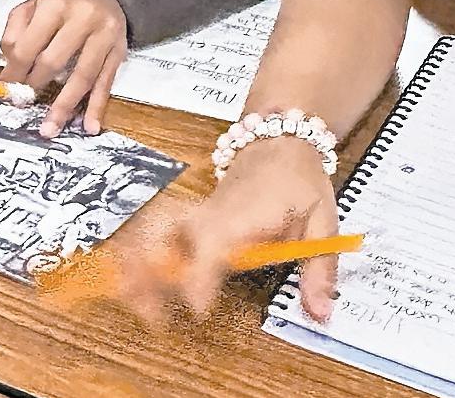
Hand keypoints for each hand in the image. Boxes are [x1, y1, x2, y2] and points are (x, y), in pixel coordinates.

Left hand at [0, 0, 126, 137]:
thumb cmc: (66, 1)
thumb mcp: (34, 4)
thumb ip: (15, 31)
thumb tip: (9, 68)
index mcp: (55, 5)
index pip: (28, 46)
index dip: (13, 72)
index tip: (5, 90)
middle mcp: (83, 19)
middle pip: (54, 61)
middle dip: (35, 87)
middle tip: (22, 105)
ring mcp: (104, 37)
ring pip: (82, 76)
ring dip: (64, 106)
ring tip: (50, 128)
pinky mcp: (118, 52)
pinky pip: (106, 83)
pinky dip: (97, 106)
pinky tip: (89, 125)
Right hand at [119, 137, 339, 325]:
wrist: (278, 139)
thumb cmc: (299, 182)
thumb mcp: (322, 224)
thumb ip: (319, 270)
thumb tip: (321, 314)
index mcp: (242, 217)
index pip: (212, 244)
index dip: (200, 274)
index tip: (198, 307)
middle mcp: (211, 215)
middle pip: (166, 236)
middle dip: (149, 271)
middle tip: (150, 314)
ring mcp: (196, 213)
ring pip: (151, 231)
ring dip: (136, 263)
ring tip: (132, 301)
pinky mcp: (190, 218)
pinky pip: (155, 232)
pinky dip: (138, 254)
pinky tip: (133, 282)